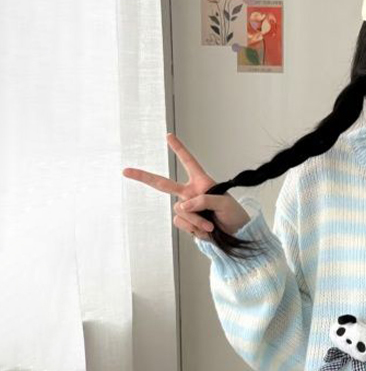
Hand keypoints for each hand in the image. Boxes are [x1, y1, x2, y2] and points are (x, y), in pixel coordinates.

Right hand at [121, 133, 249, 239]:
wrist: (235, 234)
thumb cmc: (233, 215)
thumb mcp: (223, 203)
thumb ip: (203, 200)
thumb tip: (183, 206)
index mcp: (202, 182)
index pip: (189, 162)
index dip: (179, 149)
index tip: (169, 136)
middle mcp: (190, 193)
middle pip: (163, 184)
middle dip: (143, 177)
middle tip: (126, 171)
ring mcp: (187, 209)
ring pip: (180, 211)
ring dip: (197, 219)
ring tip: (211, 225)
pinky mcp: (186, 223)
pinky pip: (182, 222)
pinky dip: (194, 227)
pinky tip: (206, 230)